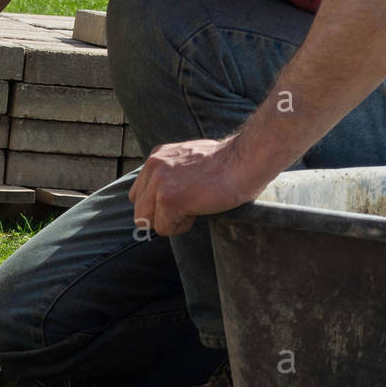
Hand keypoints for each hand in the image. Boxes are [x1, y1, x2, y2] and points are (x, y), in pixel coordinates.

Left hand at [128, 136, 275, 236]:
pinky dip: (181, 227)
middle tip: (187, 208)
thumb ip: (171, 174)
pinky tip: (199, 210)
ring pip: (146, 221)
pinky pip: (164, 229)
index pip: (140, 193)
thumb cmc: (229, 162)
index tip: (182, 200)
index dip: (158, 205)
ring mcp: (159, 184)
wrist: (247, 159)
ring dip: (169, 222)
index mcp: (157, 157)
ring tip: (193, 209)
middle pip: (138, 209)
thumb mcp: (190, 159)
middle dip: (159, 216)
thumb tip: (164, 196)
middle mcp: (153, 167)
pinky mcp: (169, 200)